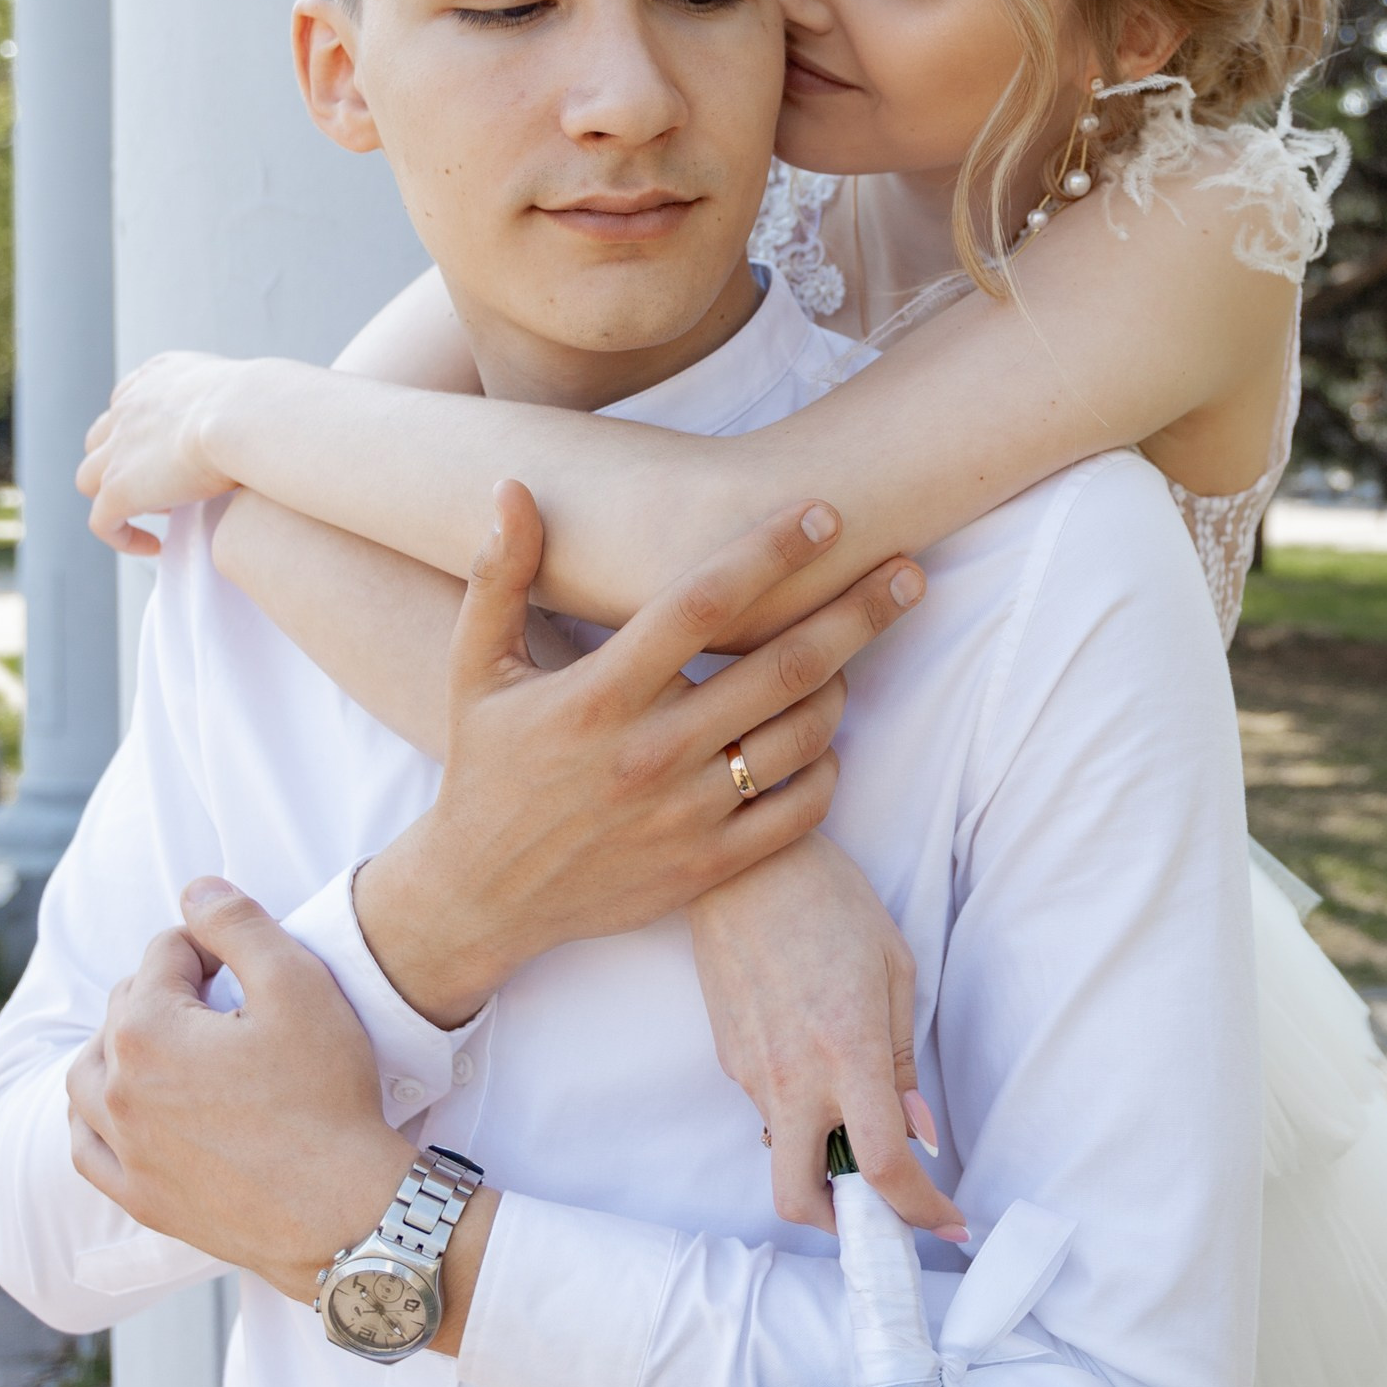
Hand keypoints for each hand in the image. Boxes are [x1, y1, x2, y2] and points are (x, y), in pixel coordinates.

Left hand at [66, 877, 412, 1299]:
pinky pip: (87, 1149)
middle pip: (124, 1009)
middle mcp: (117, 1089)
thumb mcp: (299, 984)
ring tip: (171, 1043)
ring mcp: (123, 1149)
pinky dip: (95, 1119)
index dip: (211, 945)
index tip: (249, 964)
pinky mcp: (139, 1197)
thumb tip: (195, 888)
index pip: (163, 953)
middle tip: (228, 1000)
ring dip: (120, 1047)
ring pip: (88, 1077)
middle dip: (168, 990)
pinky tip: (127, 1110)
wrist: (342, 1210)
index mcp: (147, 1030)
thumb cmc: (327, 1096)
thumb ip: (238, 924)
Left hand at [79, 351, 254, 553]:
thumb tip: (271, 424)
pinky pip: (102, 522)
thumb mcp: (250, 391)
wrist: (249, 415)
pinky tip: (155, 546)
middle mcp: (130, 406)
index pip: (131, 400)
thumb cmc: (269, 406)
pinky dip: (122, 536)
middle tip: (164, 486)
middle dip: (123, 462)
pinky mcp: (120, 490)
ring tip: (152, 517)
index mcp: (159, 376)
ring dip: (114, 498)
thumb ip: (244, 404)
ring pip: (91, 478)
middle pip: (103, 437)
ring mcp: (119, 449)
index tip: (172, 455)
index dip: (145, 432)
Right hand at [352, 482, 924, 1025]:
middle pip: (783, 667)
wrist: (481, 897)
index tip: (824, 515)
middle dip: (857, 613)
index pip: (703, 603)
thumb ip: (502, 576)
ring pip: (803, 738)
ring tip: (849, 656)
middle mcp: (649, 754)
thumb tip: (515, 488)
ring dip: (842, 687)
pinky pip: (800, 813)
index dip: (771, 552)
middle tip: (908, 572)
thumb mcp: (477, 668)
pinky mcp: (707, 868)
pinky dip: (827, 770)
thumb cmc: (486, 767)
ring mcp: (685, 817)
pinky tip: (823, 741)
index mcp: (597, 695)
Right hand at [689, 833, 961, 1242]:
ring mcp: (751, 1073)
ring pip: (784, 1150)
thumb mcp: (895, 971)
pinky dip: (799, 1108)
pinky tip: (814, 1052)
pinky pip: (768, 1107)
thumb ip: (903, 1062)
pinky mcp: (727, 1058)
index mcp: (847, 1054)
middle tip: (878, 1204)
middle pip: (799, 1200)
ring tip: (853, 1099)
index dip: (921, 1211)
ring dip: (822, 1151)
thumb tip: (918, 1132)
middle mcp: (792, 1078)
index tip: (949, 1223)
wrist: (744, 866)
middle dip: (840, 1224)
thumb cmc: (831, 903)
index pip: (883, 1167)